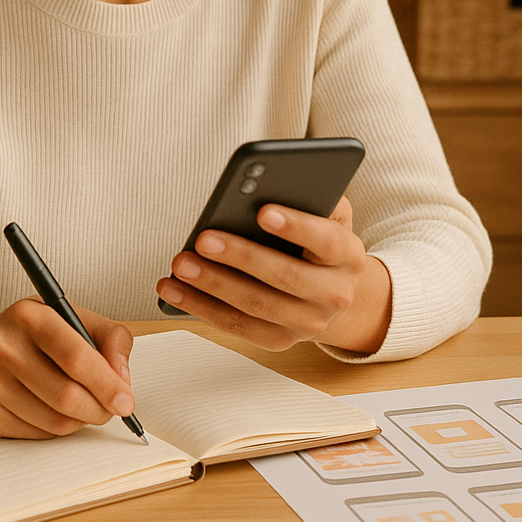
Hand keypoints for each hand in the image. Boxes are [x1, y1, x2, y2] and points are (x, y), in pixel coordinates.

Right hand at [0, 300, 135, 438]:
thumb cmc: (27, 334)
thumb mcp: (69, 316)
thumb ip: (108, 337)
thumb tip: (122, 378)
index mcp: (28, 316)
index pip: (75, 356)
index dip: (106, 383)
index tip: (125, 400)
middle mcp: (1, 347)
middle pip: (66, 395)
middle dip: (98, 408)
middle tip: (110, 408)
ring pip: (54, 421)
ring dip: (80, 421)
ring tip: (83, 406)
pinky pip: (36, 435)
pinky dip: (56, 428)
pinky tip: (54, 410)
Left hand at [155, 197, 390, 353]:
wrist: (334, 291)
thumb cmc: (319, 239)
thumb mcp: (327, 213)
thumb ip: (310, 194)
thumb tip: (272, 181)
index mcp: (348, 255)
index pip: (325, 240)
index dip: (297, 226)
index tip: (263, 211)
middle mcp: (334, 294)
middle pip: (285, 276)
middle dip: (241, 257)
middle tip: (204, 238)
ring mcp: (308, 324)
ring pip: (256, 305)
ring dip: (213, 285)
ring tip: (180, 264)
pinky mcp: (280, 340)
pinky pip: (237, 327)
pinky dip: (203, 308)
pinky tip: (174, 289)